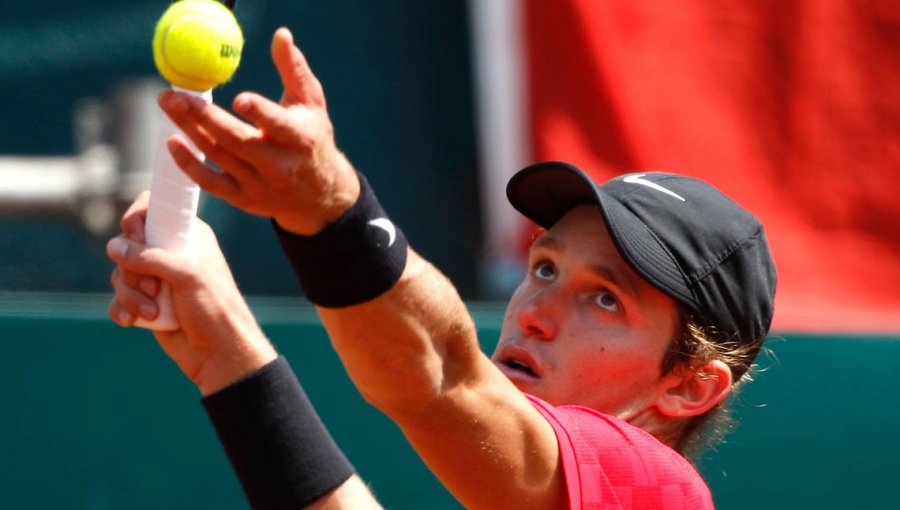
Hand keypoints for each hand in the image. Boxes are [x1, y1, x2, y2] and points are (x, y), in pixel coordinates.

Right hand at [107, 193, 275, 394]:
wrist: (219, 353)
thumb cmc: (214, 309)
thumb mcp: (188, 276)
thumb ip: (151, 257)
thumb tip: (114, 246)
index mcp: (187, 234)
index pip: (150, 207)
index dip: (137, 220)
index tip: (140, 238)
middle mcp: (170, 252)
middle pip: (126, 245)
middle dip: (133, 270)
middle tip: (156, 289)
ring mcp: (156, 278)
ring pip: (120, 274)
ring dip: (131, 295)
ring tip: (153, 312)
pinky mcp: (146, 301)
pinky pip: (119, 298)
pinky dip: (122, 309)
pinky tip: (132, 322)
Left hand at [158, 27, 359, 235]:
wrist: (320, 197)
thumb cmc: (313, 140)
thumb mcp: (312, 105)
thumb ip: (294, 70)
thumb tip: (280, 35)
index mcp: (300, 139)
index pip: (278, 125)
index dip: (260, 113)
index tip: (238, 98)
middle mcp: (280, 165)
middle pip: (236, 140)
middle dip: (202, 116)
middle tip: (173, 94)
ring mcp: (260, 185)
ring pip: (218, 155)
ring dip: (189, 129)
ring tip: (167, 103)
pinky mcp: (244, 199)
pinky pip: (211, 183)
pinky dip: (189, 164)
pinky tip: (172, 141)